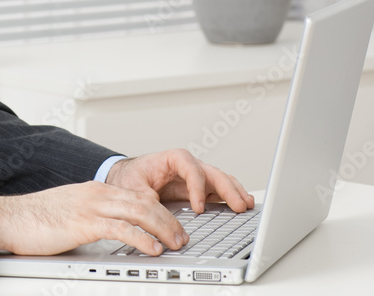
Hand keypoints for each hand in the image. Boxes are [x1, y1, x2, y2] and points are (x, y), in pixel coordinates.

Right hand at [0, 180, 185, 256]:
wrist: (11, 218)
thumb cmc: (35, 219)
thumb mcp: (71, 212)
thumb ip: (92, 217)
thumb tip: (110, 232)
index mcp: (95, 190)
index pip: (136, 196)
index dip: (159, 211)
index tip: (172, 225)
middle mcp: (97, 194)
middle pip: (144, 202)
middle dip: (168, 220)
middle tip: (182, 236)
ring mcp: (91, 207)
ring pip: (139, 212)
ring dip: (163, 228)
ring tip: (176, 243)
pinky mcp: (84, 223)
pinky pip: (121, 228)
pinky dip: (142, 238)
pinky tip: (153, 248)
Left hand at [105, 149, 253, 214]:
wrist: (126, 177)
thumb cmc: (129, 177)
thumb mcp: (132, 187)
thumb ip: (146, 198)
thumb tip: (159, 214)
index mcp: (172, 159)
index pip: (191, 169)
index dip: (197, 188)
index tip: (198, 208)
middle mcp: (187, 165)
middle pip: (212, 173)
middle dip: (228, 189)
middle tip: (239, 205)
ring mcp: (195, 177)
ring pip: (220, 181)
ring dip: (234, 192)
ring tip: (247, 205)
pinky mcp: (198, 189)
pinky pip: (218, 191)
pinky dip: (230, 197)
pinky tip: (241, 205)